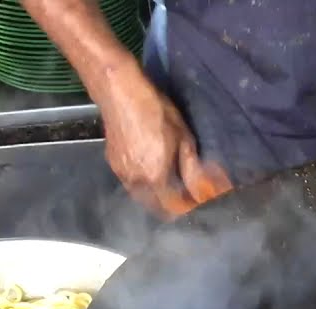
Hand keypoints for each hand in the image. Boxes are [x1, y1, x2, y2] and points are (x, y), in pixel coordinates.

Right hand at [96, 68, 231, 217]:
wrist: (121, 94)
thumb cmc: (157, 113)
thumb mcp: (184, 139)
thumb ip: (192, 169)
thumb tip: (203, 190)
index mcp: (155, 177)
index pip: (172, 208)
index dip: (186, 208)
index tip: (196, 203)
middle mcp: (136, 182)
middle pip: (155, 206)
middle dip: (171, 206)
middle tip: (185, 196)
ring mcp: (121, 173)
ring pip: (141, 196)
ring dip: (156, 196)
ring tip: (170, 184)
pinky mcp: (112, 163)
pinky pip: (131, 183)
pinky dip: (143, 184)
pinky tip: (151, 171)